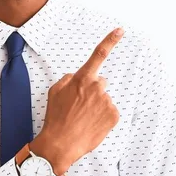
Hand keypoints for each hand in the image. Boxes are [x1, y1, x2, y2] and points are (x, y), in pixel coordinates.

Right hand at [30, 27, 123, 174]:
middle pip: (100, 82)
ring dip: (96, 106)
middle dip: (92, 90)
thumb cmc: (56, 118)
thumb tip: (78, 76)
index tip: (120, 30)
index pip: (98, 54)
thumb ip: (69, 78)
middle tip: (80, 106)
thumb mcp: (54, 91)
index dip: (110, 40)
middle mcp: (97, 88)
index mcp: (82, 79)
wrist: (60, 144)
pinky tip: (91, 124)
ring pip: (104, 98)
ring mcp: (107, 102)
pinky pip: (110, 112)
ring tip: (83, 118)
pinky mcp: (113, 116)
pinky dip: (102, 117)